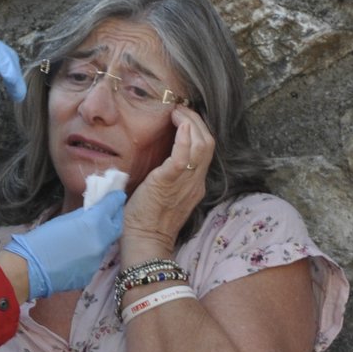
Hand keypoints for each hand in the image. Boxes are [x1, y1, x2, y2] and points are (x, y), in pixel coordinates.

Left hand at [0, 25, 25, 102]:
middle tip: (19, 95)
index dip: (6, 66)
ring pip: (5, 58)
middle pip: (3, 52)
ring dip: (13, 75)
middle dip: (13, 73)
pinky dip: (8, 74)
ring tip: (18, 95)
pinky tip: (12, 87)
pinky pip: (1, 63)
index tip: (13, 82)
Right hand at [2, 191, 125, 298]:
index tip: (116, 195)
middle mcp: (100, 243)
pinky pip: (94, 260)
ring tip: (89, 234)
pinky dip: (90, 254)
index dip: (115, 199)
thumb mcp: (63, 219)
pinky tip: (77, 253)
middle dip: (114, 218)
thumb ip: (82, 215)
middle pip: (116, 227)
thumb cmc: (40, 240)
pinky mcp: (90, 274)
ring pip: (105, 245)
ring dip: (102, 237)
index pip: (112, 207)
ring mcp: (96, 261)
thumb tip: (92, 212)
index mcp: (92, 224)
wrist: (28, 269)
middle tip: (110, 212)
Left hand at [122, 107, 213, 255]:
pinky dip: (184, 138)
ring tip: (176, 112)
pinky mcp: (169, 183)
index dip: (197, 129)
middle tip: (180, 109)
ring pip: (202, 145)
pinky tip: (178, 124)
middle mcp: (196, 182)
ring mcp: (186, 183)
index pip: (204, 150)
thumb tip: (155, 158)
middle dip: (196, 121)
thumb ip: (167, 177)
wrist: (144, 243)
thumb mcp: (163, 194)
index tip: (182, 117)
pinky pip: (184, 157)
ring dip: (190, 123)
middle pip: (208, 143)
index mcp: (195, 185)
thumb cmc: (146, 220)